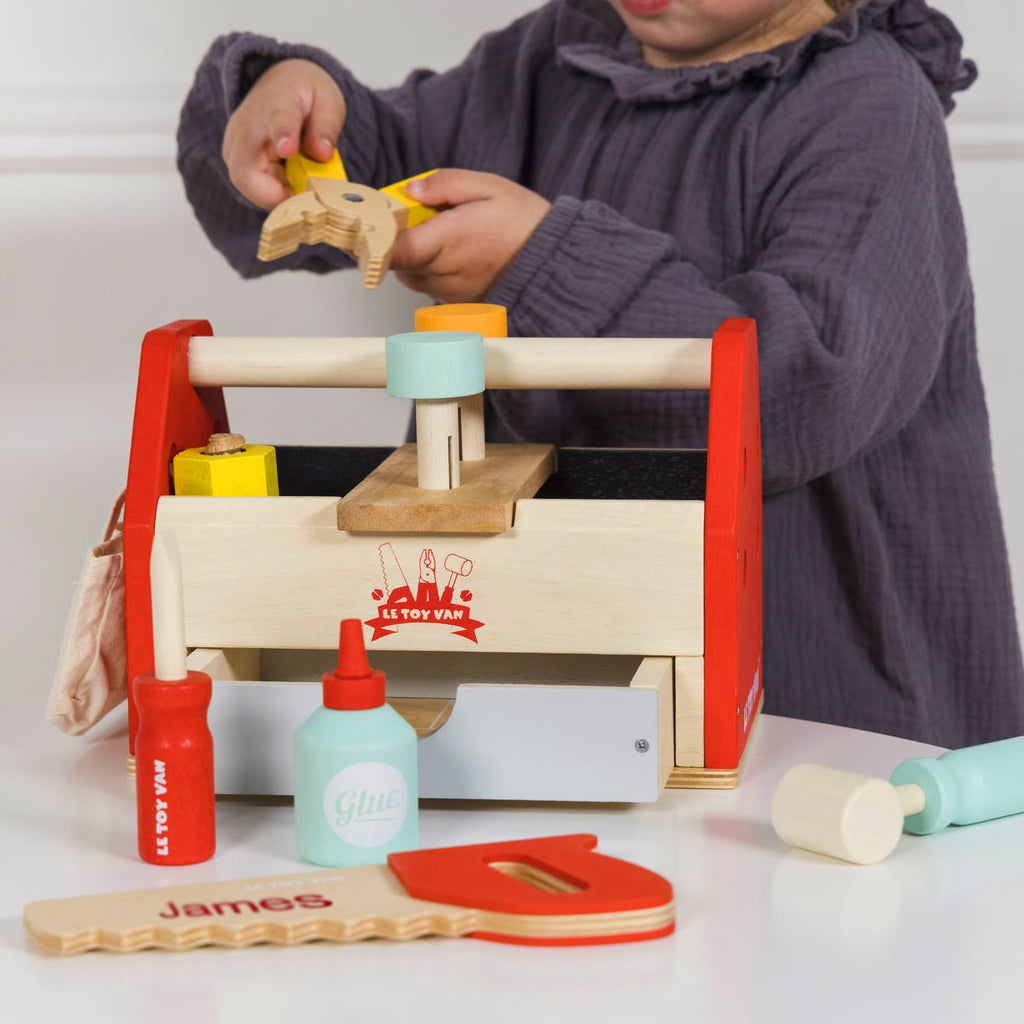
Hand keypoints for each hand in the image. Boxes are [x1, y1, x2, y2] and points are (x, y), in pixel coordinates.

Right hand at [222, 59, 345, 209]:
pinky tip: (292, 181)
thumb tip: (323, 154)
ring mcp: (236, 148)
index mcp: (277, 104)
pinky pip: (256, 191)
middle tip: (308, 197)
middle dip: (278, 196)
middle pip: (246, 173)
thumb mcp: (327, 100)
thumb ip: (327, 125)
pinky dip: (277, 194)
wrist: (277, 84)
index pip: (277, 119)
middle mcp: (247, 128)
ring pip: (250, 189)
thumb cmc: (303, 94)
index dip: (282, 135)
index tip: (287, 148)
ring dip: (280, 196)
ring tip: (303, 182)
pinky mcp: (237, 164)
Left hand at [389, 170, 550, 302]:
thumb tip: (412, 190)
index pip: (396, 250)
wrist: (552, 260)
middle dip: (398, 242)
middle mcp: (448, 272)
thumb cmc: (523, 223)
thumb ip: (444, 184)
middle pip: (399, 264)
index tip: (376, 225)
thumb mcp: (488, 186)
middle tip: (415, 223)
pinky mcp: (458, 303)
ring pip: (412, 278)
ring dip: (414, 258)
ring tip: (439, 239)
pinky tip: (452, 256)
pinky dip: (431, 272)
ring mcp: (452, 292)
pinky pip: (430, 288)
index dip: (379, 240)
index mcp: (450, 239)